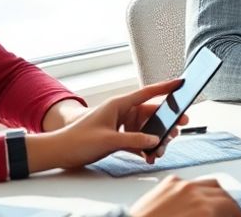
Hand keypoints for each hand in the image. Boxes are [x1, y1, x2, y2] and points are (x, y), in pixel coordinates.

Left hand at [27, 78, 182, 171]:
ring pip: (145, 129)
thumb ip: (134, 140)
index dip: (165, 88)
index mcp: (119, 104)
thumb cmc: (78, 140)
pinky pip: (136, 140)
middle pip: (150, 114)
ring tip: (160, 151)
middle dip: (166, 122)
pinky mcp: (117, 137)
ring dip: (155, 139)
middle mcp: (121, 112)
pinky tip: (149, 156)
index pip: (147, 93)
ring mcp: (120, 125)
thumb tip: (154, 140)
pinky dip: (144, 148)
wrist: (59, 152)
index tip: (181, 82)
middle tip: (180, 126)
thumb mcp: (108, 140)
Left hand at [129, 176, 240, 216]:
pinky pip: (191, 182)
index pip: (232, 209)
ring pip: (210, 185)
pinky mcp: (168, 183)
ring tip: (217, 209)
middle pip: (224, 196)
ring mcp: (180, 185)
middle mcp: (194, 192)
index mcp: (204, 209)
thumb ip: (212, 216)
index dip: (238, 215)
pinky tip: (196, 202)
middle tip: (232, 215)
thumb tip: (220, 215)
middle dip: (230, 208)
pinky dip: (198, 191)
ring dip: (217, 197)